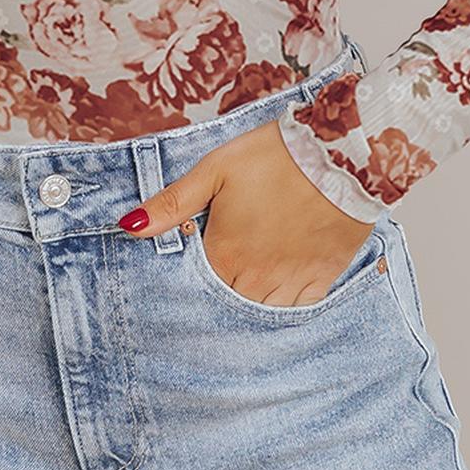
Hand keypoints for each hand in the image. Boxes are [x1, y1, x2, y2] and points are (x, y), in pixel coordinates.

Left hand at [118, 113, 376, 304]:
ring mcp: (291, 282)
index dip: (189, 287)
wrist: (340, 156)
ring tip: (244, 288)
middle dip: (218, 300)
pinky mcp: (323, 279)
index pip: (195, 290)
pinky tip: (279, 291)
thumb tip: (128, 227)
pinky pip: (298, 311)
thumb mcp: (216, 170)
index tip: (186, 284)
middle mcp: (255, 279)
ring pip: (261, 313)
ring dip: (249, 305)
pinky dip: (285, 306)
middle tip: (218, 282)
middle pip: (227, 306)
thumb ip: (172, 203)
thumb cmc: (274, 157)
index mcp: (225, 254)